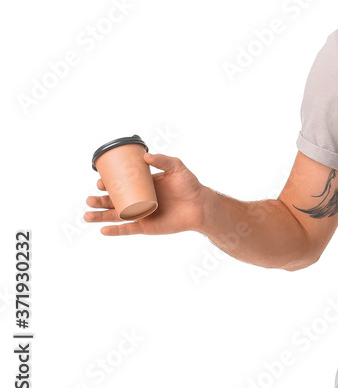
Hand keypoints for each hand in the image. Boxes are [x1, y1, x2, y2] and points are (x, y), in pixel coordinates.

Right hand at [85, 153, 207, 236]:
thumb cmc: (190, 186)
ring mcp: (141, 214)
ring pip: (116, 216)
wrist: (201, 206)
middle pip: (113, 201)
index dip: (108, 184)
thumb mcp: (177, 168)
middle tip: (90, 199)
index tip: (99, 182)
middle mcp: (138, 199)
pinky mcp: (146, 226)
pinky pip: (127, 230)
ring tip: (87, 216)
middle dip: (99, 201)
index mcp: (143, 185)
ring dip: (100, 217)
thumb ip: (163, 160)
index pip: (120, 184)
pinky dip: (115, 231)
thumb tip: (145, 156)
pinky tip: (103, 230)